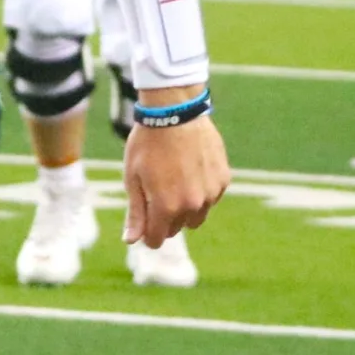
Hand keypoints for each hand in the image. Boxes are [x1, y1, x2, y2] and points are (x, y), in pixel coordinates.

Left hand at [123, 103, 229, 246]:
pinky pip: (210, 199)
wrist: (175, 113)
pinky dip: (201, 192)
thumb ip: (135, 213)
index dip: (147, 234)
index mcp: (166, 207)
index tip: (143, 222)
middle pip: (176, 229)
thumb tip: (131, 241)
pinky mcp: (223, 180)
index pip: (156, 239)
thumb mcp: (133, 178)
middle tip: (155, 191)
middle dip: (164, 218)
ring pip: (196, 216)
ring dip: (185, 208)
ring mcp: (211, 193)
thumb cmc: (147, 145)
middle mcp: (192, 205)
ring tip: (173, 181)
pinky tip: (190, 171)